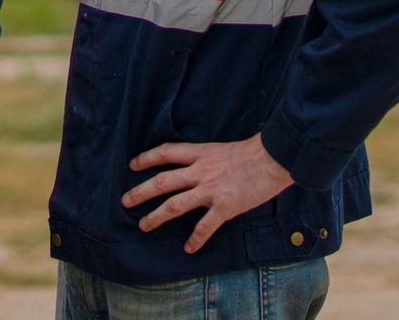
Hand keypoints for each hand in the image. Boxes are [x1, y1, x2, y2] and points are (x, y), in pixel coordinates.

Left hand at [122, 134, 292, 253]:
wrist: (273, 159)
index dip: (147, 158)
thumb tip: (197, 165)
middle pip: (162, 181)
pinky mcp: (224, 207)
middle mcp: (200, 171)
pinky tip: (188, 248)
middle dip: (141, 191)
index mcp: (200, 154)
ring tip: (144, 226)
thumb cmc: (253, 152)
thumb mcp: (222, 148)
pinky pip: (205, 226)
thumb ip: (207, 158)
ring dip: (157, 216)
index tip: (133, 165)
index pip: (165, 153)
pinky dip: (195, 239)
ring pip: (175, 204)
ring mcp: (210, 190)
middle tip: (125, 201)